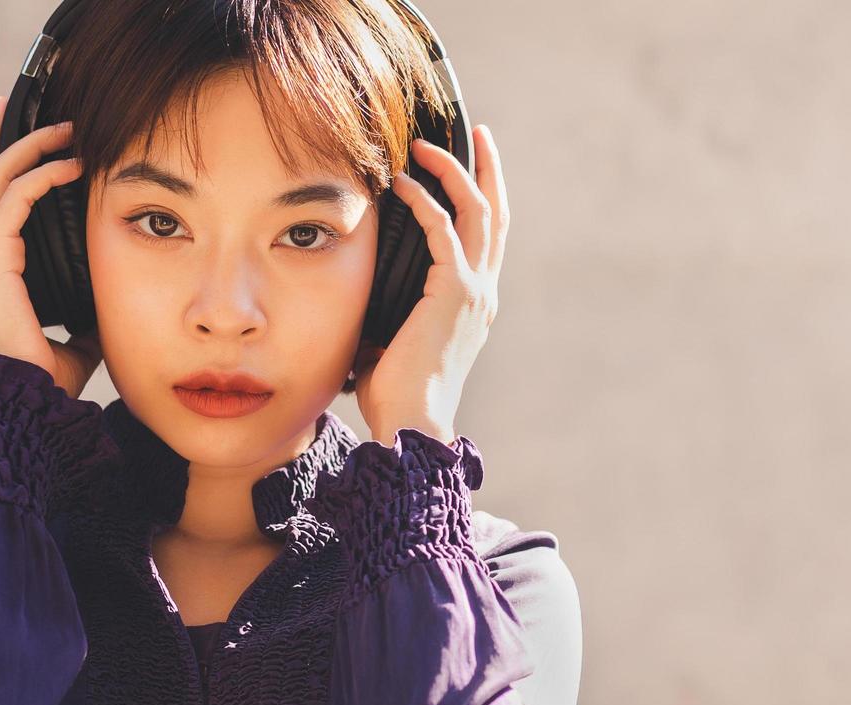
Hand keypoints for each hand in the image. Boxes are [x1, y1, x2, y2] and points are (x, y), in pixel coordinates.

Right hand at [0, 95, 102, 396]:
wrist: (22, 406)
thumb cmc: (42, 382)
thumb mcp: (74, 337)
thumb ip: (85, 316)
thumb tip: (111, 306)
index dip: (3, 165)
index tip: (27, 139)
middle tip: (16, 103)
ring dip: (27, 145)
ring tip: (62, 126)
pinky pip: (14, 198)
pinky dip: (41, 174)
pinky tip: (70, 164)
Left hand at [355, 124, 509, 447]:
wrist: (412, 424)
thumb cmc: (395, 394)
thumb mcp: (391, 338)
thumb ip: (386, 308)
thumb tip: (354, 288)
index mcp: (475, 303)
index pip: (486, 238)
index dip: (481, 197)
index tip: (467, 166)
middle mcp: (484, 291)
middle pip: (496, 213)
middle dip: (487, 168)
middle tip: (479, 134)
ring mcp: (475, 290)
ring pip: (478, 211)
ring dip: (455, 171)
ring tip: (427, 145)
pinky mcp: (456, 290)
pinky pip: (444, 229)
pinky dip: (425, 201)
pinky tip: (402, 185)